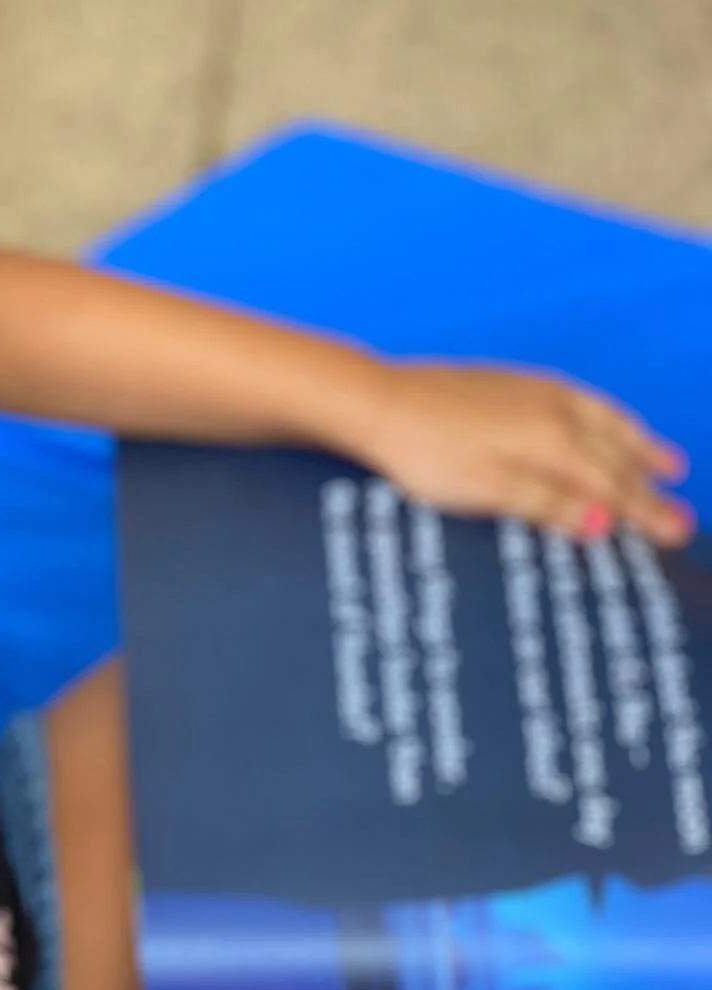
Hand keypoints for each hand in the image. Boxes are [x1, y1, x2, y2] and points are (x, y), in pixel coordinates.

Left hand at [360, 363, 691, 546]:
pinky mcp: (514, 383)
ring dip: (639, 445)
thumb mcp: (487, 489)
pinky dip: (608, 417)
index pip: (612, 486)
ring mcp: (537, 392)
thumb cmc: (426, 453)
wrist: (380, 403)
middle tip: (681, 518)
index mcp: (554, 442)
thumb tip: (604, 523)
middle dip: (651, 487)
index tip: (676, 535)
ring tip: (668, 463)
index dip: (644, 514)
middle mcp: (557, 411)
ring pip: (606, 421)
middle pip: (616, 456)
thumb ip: (546, 504)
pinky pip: (583, 402)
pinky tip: (604, 422)